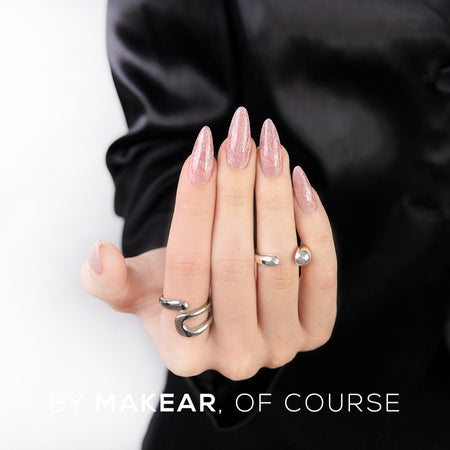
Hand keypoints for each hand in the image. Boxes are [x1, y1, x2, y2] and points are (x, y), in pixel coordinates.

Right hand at [80, 107, 336, 380]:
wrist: (226, 312)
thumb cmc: (181, 294)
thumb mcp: (140, 290)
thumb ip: (113, 282)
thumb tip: (98, 255)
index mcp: (183, 349)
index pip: (187, 265)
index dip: (193, 202)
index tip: (201, 148)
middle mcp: (235, 355)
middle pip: (235, 260)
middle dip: (237, 189)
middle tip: (239, 136)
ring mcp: (281, 346)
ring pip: (280, 261)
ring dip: (275, 196)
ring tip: (268, 147)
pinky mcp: (316, 330)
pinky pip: (322, 272)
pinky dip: (314, 223)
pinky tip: (299, 181)